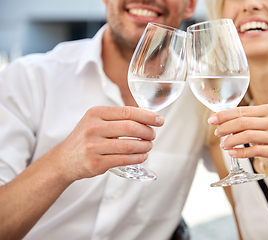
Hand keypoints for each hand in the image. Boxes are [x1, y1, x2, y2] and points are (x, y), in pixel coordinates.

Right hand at [49, 106, 163, 180]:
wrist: (63, 160)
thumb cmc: (85, 138)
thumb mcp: (96, 121)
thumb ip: (117, 117)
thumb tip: (147, 116)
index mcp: (95, 113)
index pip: (127, 111)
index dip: (147, 116)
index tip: (159, 120)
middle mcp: (92, 128)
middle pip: (131, 128)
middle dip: (147, 132)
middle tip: (153, 135)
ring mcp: (93, 147)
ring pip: (129, 146)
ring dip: (145, 146)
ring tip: (148, 145)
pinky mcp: (96, 163)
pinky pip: (124, 160)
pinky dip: (138, 158)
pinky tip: (142, 156)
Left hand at [208, 103, 267, 169]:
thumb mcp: (259, 124)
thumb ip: (243, 120)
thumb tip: (218, 120)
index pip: (242, 110)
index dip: (224, 115)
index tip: (212, 120)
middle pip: (243, 122)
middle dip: (226, 127)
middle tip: (217, 133)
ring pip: (248, 136)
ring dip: (231, 141)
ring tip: (223, 145)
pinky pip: (254, 151)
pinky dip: (240, 152)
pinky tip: (231, 153)